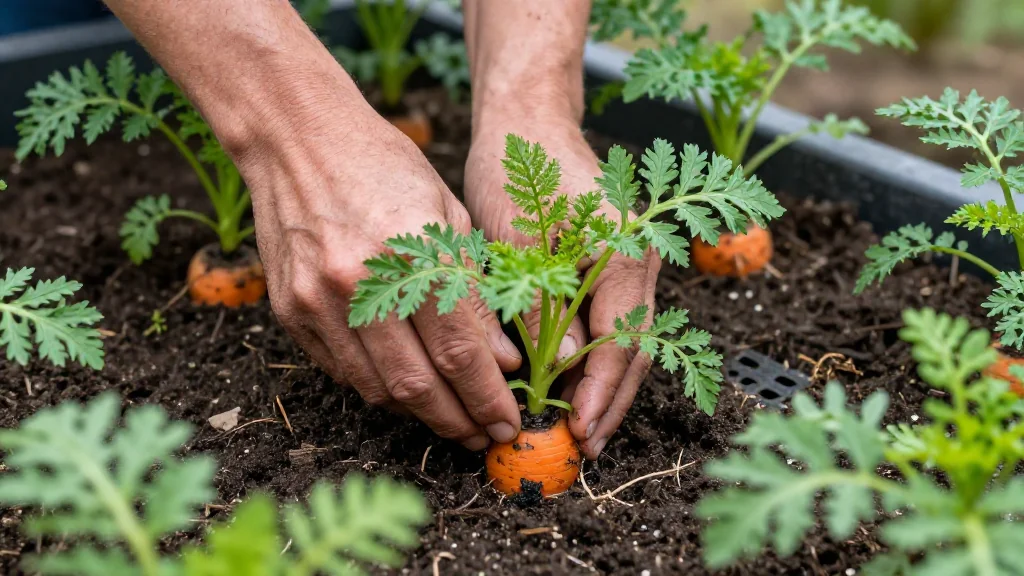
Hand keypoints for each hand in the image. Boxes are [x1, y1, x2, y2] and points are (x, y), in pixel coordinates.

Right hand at [232, 98, 523, 449]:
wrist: (297, 139)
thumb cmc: (385, 167)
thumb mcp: (447, 214)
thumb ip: (473, 291)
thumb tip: (501, 361)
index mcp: (411, 251)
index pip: (460, 351)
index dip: (488, 398)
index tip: (508, 423)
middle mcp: (359, 283)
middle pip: (418, 384)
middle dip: (458, 421)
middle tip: (483, 435)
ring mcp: (316, 301)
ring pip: (376, 389)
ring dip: (420, 414)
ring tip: (451, 418)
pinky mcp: (289, 310)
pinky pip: (341, 371)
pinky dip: (378, 389)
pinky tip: (406, 389)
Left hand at [465, 105, 661, 459]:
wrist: (528, 122)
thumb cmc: (519, 172)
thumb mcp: (519, 243)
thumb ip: (542, 305)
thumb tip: (564, 365)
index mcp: (626, 254)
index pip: (620, 341)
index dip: (599, 391)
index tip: (578, 430)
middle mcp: (643, 261)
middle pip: (636, 348)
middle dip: (612, 400)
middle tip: (585, 445)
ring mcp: (636, 263)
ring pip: (631, 338)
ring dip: (609, 385)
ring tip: (586, 427)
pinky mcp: (618, 264)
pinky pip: (618, 321)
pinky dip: (601, 357)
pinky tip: (579, 383)